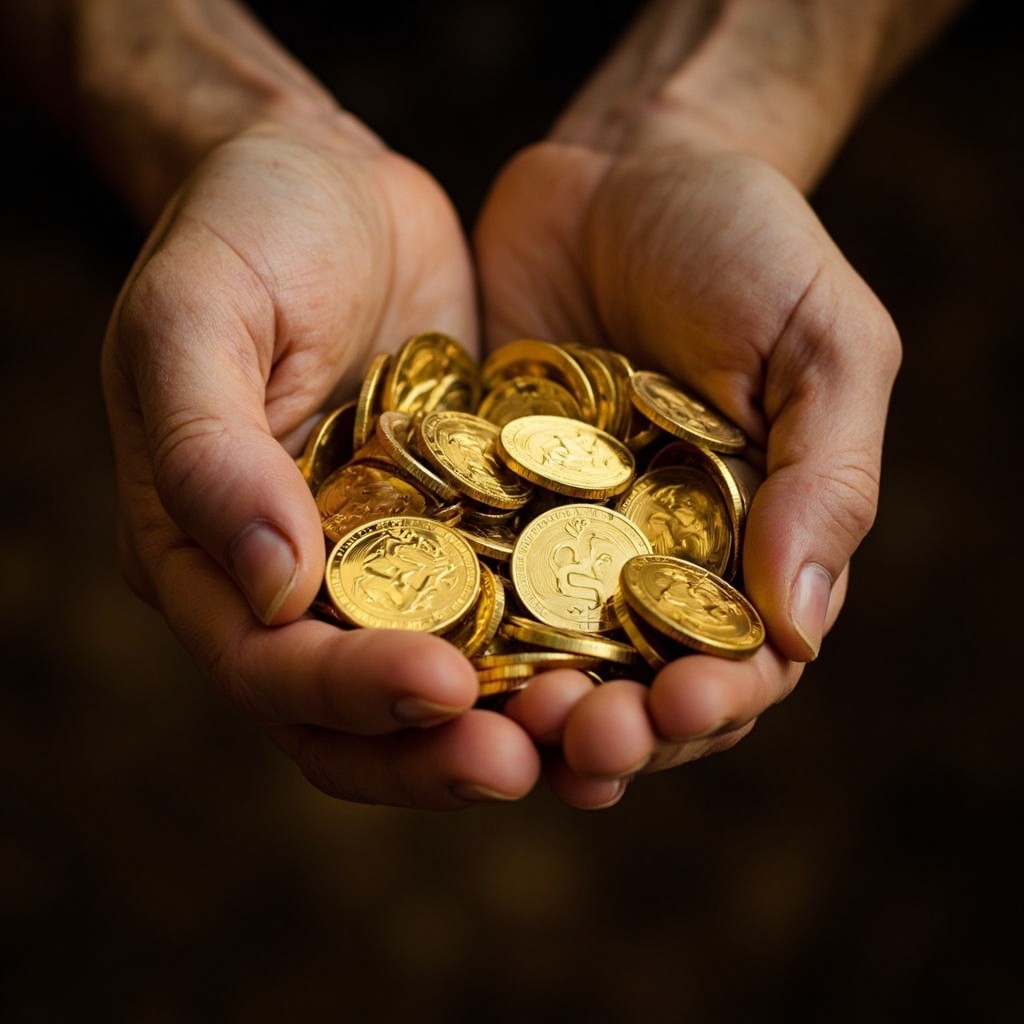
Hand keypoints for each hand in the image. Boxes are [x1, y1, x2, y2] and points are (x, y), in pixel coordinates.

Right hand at [101, 119, 541, 807]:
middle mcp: (296, 586)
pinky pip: (513, 611)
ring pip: (447, 686)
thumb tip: (266, 588)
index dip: (349, 694)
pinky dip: (562, 649)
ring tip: (602, 734)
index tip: (442, 686)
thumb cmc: (241, 230)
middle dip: (442, 752)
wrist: (330, 179)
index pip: (268, 667)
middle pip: (359, 718)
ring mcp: (387, 564)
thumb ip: (208, 452)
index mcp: (206, 557)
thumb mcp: (196, 318)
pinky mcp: (465, 529)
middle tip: (535, 761)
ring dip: (518, 724)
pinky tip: (631, 663)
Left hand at [474, 136, 897, 806]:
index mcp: (745, 549)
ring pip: (539, 662)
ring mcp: (554, 544)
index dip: (715, 704)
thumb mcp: (823, 346)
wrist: (623, 170)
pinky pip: (457, 582)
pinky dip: (444, 628)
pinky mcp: (475, 506)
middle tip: (580, 741)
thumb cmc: (747, 248)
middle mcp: (647, 566)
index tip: (680, 705)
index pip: (740, 666)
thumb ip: (828, 481)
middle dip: (613, 730)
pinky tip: (421, 655)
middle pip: (633, 690)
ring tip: (502, 727)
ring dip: (524, 708)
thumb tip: (799, 630)